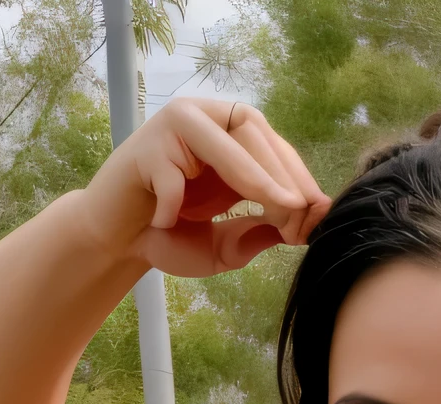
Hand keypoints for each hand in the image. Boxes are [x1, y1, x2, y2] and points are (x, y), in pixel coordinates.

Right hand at [82, 98, 329, 276]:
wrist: (123, 242)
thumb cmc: (175, 237)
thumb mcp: (230, 243)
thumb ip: (263, 231)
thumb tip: (307, 220)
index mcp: (230, 139)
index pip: (273, 145)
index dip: (299, 177)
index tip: (318, 215)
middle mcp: (205, 122)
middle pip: (253, 131)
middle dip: (282, 176)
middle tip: (300, 215)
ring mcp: (172, 130)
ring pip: (220, 141)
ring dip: (254, 176)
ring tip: (279, 210)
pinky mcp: (143, 149)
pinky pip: (170, 174)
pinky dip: (174, 201)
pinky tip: (170, 224)